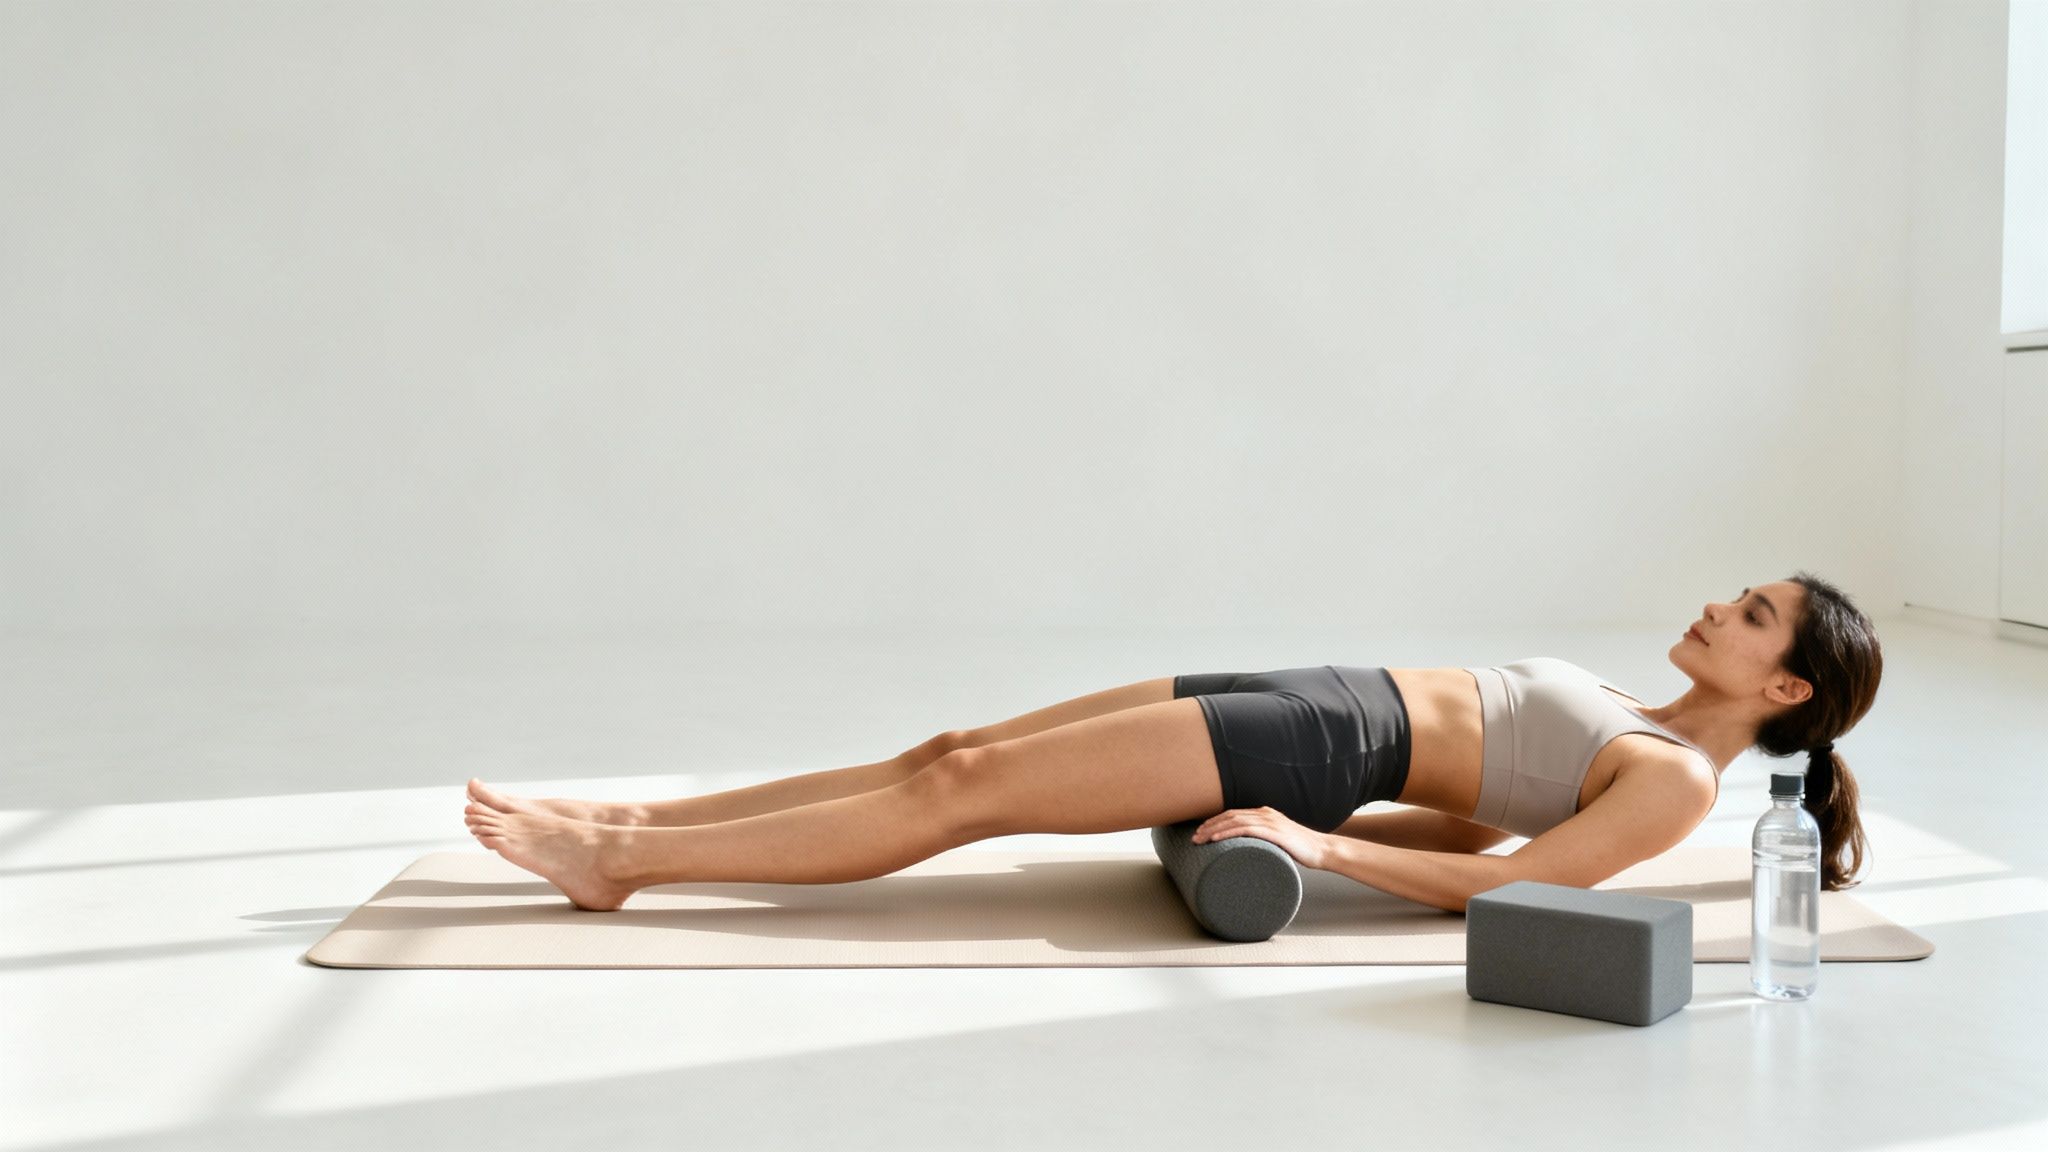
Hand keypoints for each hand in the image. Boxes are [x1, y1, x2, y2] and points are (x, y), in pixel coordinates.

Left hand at [1190, 807, 1330, 869]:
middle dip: (1209, 825)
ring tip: (1200, 839)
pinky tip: (1217, 839)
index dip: (1215, 821)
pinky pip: (1246, 829)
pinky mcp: (1274, 832)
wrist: (1322, 851)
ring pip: (1234, 821)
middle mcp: (1265, 814)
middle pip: (1230, 815)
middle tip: (1195, 837)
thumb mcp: (1277, 841)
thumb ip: (1263, 841)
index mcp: (1265, 814)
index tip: (1202, 831)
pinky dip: (1228, 833)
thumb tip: (1245, 851)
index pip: (1234, 814)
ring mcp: (1270, 821)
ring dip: (1214, 830)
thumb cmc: (1301, 849)